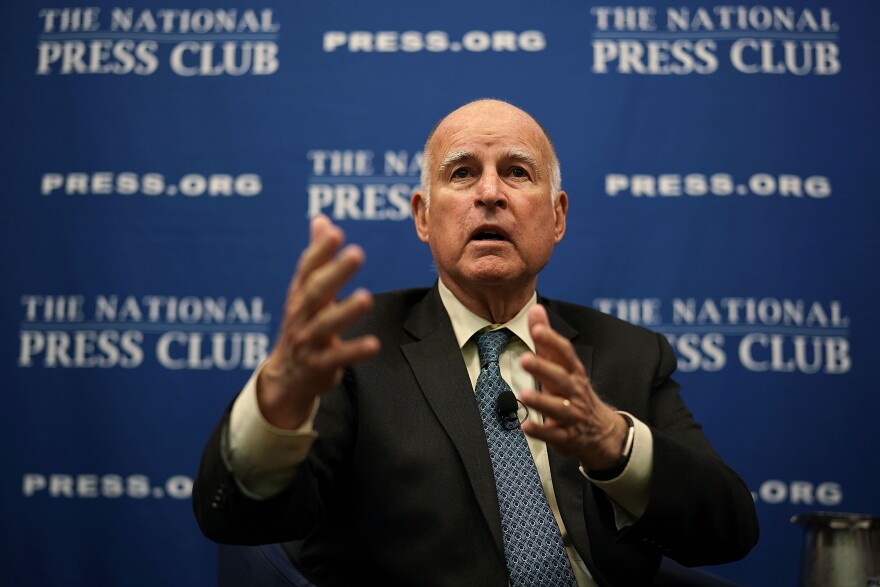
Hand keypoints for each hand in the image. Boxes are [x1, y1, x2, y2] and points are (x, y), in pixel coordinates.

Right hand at [257, 216, 379, 428]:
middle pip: (316, 291)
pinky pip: (337, 358)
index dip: (320, 250)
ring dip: (345, 311)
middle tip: (356, 253)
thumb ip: (317, 256)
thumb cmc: (303, 323)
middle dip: (335, 273)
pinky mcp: (320, 365)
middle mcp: (301, 315)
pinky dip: (355, 352)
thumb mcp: (305, 291)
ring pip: (325, 324)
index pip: (308, 268)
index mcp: (300, 294)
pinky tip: (374, 344)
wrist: (288, 376)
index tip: (335, 231)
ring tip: (367, 298)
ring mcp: (309, 340)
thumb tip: (321, 219)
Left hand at [519, 304, 628, 470]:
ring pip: (558, 407)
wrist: (603, 434)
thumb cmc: (575, 393)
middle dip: (543, 368)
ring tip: (524, 393)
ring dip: (542, 400)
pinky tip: (525, 426)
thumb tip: (535, 309)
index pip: (565, 353)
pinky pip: (554, 435)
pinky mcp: (566, 437)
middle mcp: (574, 392)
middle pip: (561, 378)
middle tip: (524, 359)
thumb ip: (547, 339)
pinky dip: (540, 431)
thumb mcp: (564, 366)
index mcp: (573, 372)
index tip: (537, 328)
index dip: (551, 340)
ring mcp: (572, 415)